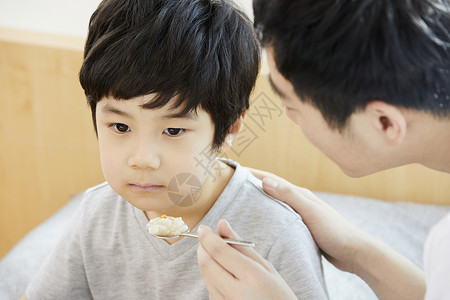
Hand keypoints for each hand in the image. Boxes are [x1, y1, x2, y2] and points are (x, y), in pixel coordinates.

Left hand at [197, 219, 296, 299]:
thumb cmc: (278, 295)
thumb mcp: (266, 268)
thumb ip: (242, 246)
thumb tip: (222, 224)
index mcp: (252, 276)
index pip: (219, 251)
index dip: (207, 237)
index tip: (203, 228)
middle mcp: (236, 292)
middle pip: (207, 263)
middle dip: (202, 248)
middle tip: (205, 239)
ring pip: (206, 276)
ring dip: (206, 262)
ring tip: (219, 257)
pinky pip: (210, 290)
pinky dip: (212, 278)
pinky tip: (224, 276)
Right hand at [249, 167, 425, 299]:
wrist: (354, 252)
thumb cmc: (335, 231)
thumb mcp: (310, 211)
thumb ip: (289, 195)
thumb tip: (265, 180)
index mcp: (300, 194)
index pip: (272, 179)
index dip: (254, 173)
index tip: (235, 170)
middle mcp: (299, 200)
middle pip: (272, 188)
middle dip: (253, 183)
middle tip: (233, 184)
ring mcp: (301, 213)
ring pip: (275, 202)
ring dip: (260, 197)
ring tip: (242, 200)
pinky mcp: (302, 226)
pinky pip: (280, 216)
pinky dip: (268, 213)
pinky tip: (262, 220)